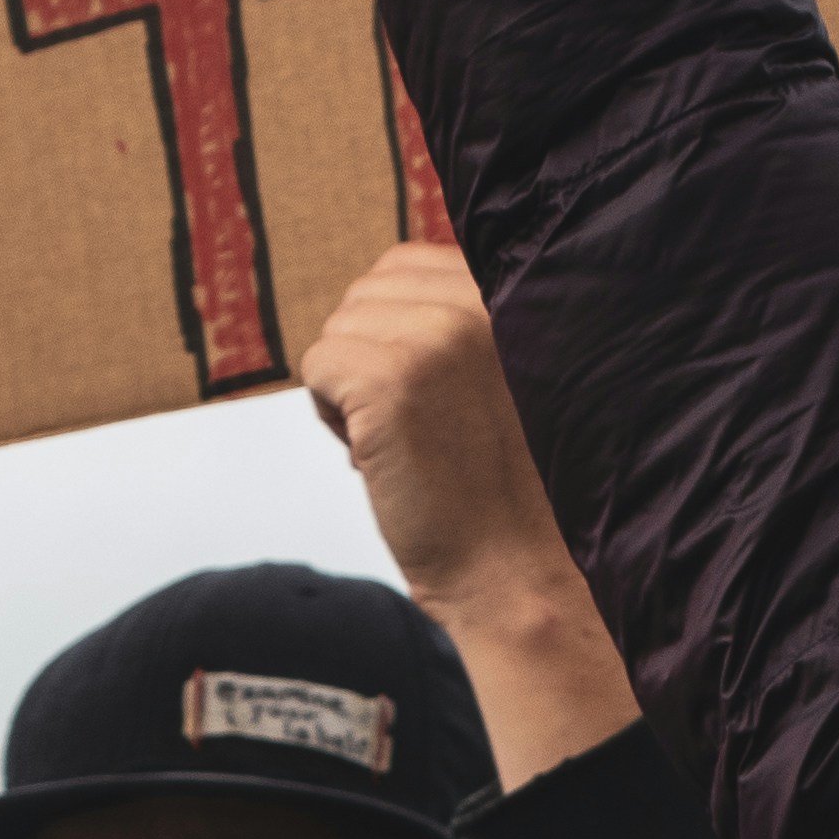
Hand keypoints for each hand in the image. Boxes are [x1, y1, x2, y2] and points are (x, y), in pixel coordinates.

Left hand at [300, 247, 639, 780]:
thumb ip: (465, 324)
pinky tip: (381, 455)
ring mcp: (433, 338)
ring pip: (338, 331)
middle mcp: (479, 301)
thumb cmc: (512, 489)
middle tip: (418, 422)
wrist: (521, 572)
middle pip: (367, 293)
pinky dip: (331, 415)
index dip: (398, 328)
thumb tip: (379, 294)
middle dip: (371, 352)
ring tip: (405, 439)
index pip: (409, 266)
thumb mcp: (512, 374)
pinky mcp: (387, 381)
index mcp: (515, 294)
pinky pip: (316, 367)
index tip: (430, 391)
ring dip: (351, 386)